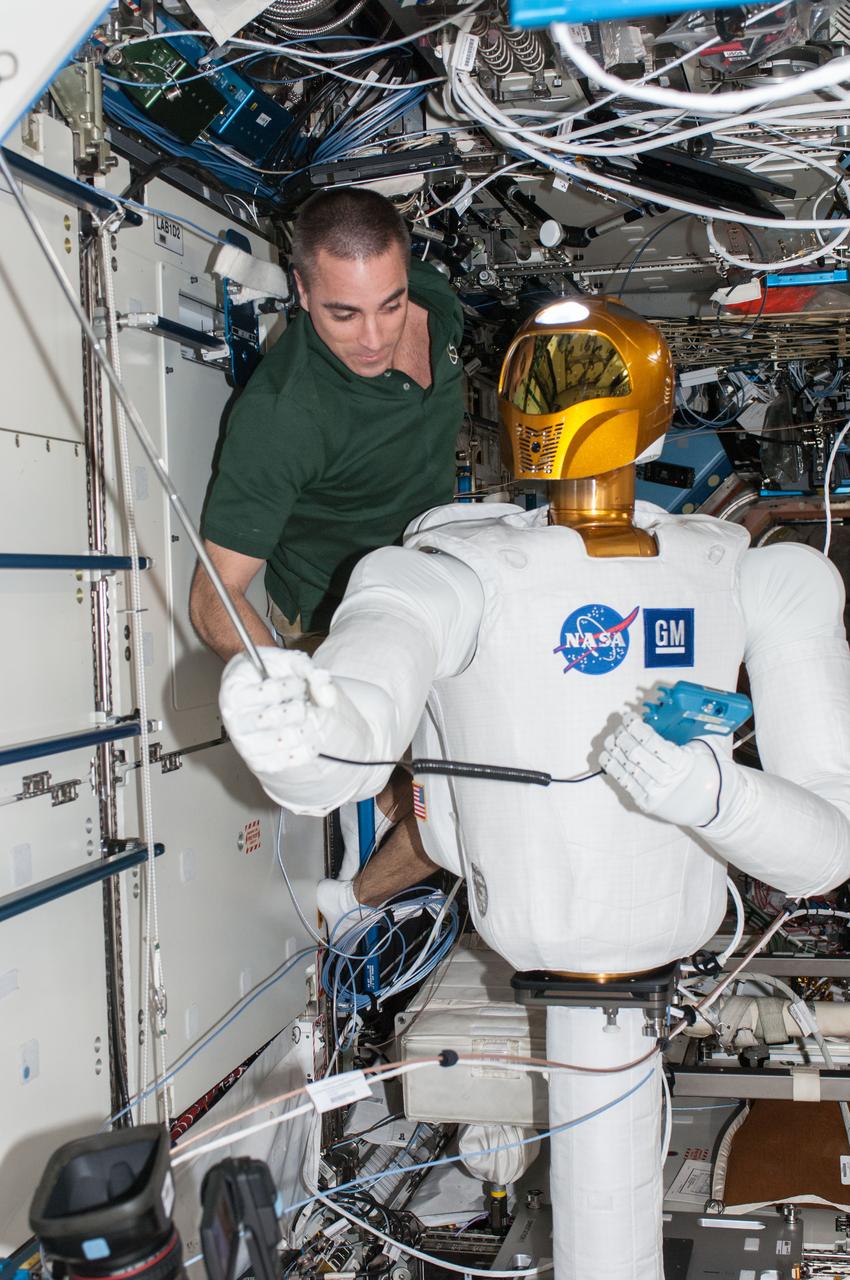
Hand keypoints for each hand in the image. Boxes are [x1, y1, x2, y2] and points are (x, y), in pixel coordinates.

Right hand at [219, 648, 338, 773]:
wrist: (254, 690)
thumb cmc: (269, 674)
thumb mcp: (288, 662)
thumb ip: (309, 672)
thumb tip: (327, 698)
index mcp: (235, 691)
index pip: (274, 692)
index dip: (294, 686)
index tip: (299, 683)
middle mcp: (234, 719)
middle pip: (277, 717)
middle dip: (300, 709)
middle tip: (303, 704)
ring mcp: (243, 742)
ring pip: (283, 740)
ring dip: (306, 729)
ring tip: (307, 720)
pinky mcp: (255, 759)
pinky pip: (283, 761)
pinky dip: (303, 751)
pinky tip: (308, 739)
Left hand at [599, 712, 721, 827]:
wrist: (715, 806)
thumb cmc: (707, 775)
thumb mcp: (698, 751)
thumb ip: (678, 738)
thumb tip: (652, 724)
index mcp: (680, 762)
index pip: (651, 741)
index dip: (635, 727)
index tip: (629, 717)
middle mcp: (666, 778)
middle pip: (635, 753)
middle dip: (623, 736)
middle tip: (620, 728)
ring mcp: (654, 792)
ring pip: (627, 768)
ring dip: (614, 750)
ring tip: (611, 739)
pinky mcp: (646, 803)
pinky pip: (625, 784)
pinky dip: (613, 768)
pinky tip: (607, 756)